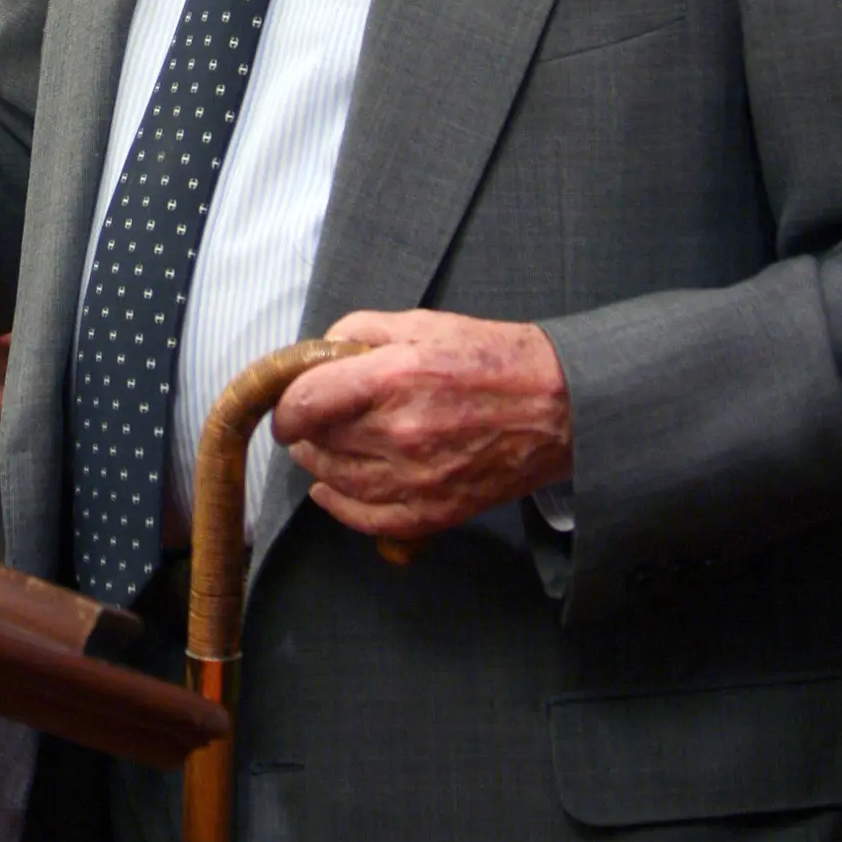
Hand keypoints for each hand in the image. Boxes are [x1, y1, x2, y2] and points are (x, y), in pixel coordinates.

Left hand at [272, 310, 572, 546]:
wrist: (555, 407)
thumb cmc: (487, 358)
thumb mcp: (418, 322)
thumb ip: (357, 332)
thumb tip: (316, 355)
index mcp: (391, 378)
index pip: (305, 403)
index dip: (285, 405)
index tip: (286, 405)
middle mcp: (399, 432)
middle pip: (318, 442)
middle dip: (306, 429)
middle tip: (312, 418)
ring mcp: (416, 479)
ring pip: (335, 480)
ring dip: (319, 464)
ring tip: (322, 447)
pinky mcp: (433, 512)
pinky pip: (366, 519)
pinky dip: (340, 506)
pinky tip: (330, 490)